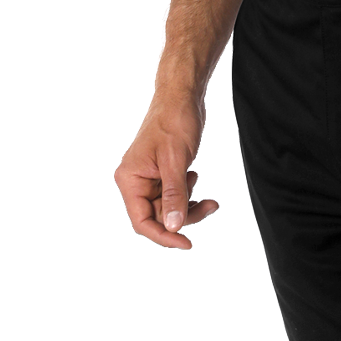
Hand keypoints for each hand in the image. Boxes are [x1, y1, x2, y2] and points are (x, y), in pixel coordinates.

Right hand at [114, 92, 222, 249]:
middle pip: (158, 217)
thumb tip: (174, 227)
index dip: (163, 236)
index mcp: (130, 180)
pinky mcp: (163, 174)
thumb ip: (174, 194)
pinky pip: (174, 195)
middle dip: (183, 216)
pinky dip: (188, 194)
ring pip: (169, 208)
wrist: (182, 97)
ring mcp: (150, 179)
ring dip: (189, 206)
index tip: (186, 243)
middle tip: (208, 207)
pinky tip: (197, 176)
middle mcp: (136, 182)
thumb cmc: (174, 122)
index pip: (142, 221)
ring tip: (210, 199)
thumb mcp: (176, 160)